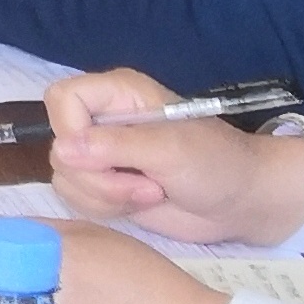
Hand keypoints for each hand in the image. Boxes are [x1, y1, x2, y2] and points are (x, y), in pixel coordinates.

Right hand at [45, 68, 303, 245]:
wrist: (242, 202)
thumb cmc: (216, 164)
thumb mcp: (170, 150)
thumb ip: (116, 146)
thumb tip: (62, 150)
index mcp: (117, 95)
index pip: (63, 98)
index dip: (71, 129)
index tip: (105, 155)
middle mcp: (102, 121)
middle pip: (61, 146)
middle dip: (100, 177)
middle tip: (147, 184)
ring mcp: (101, 155)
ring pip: (66, 177)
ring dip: (106, 195)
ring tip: (150, 193)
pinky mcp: (104, 186)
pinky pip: (76, 198)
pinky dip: (106, 208)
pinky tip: (141, 203)